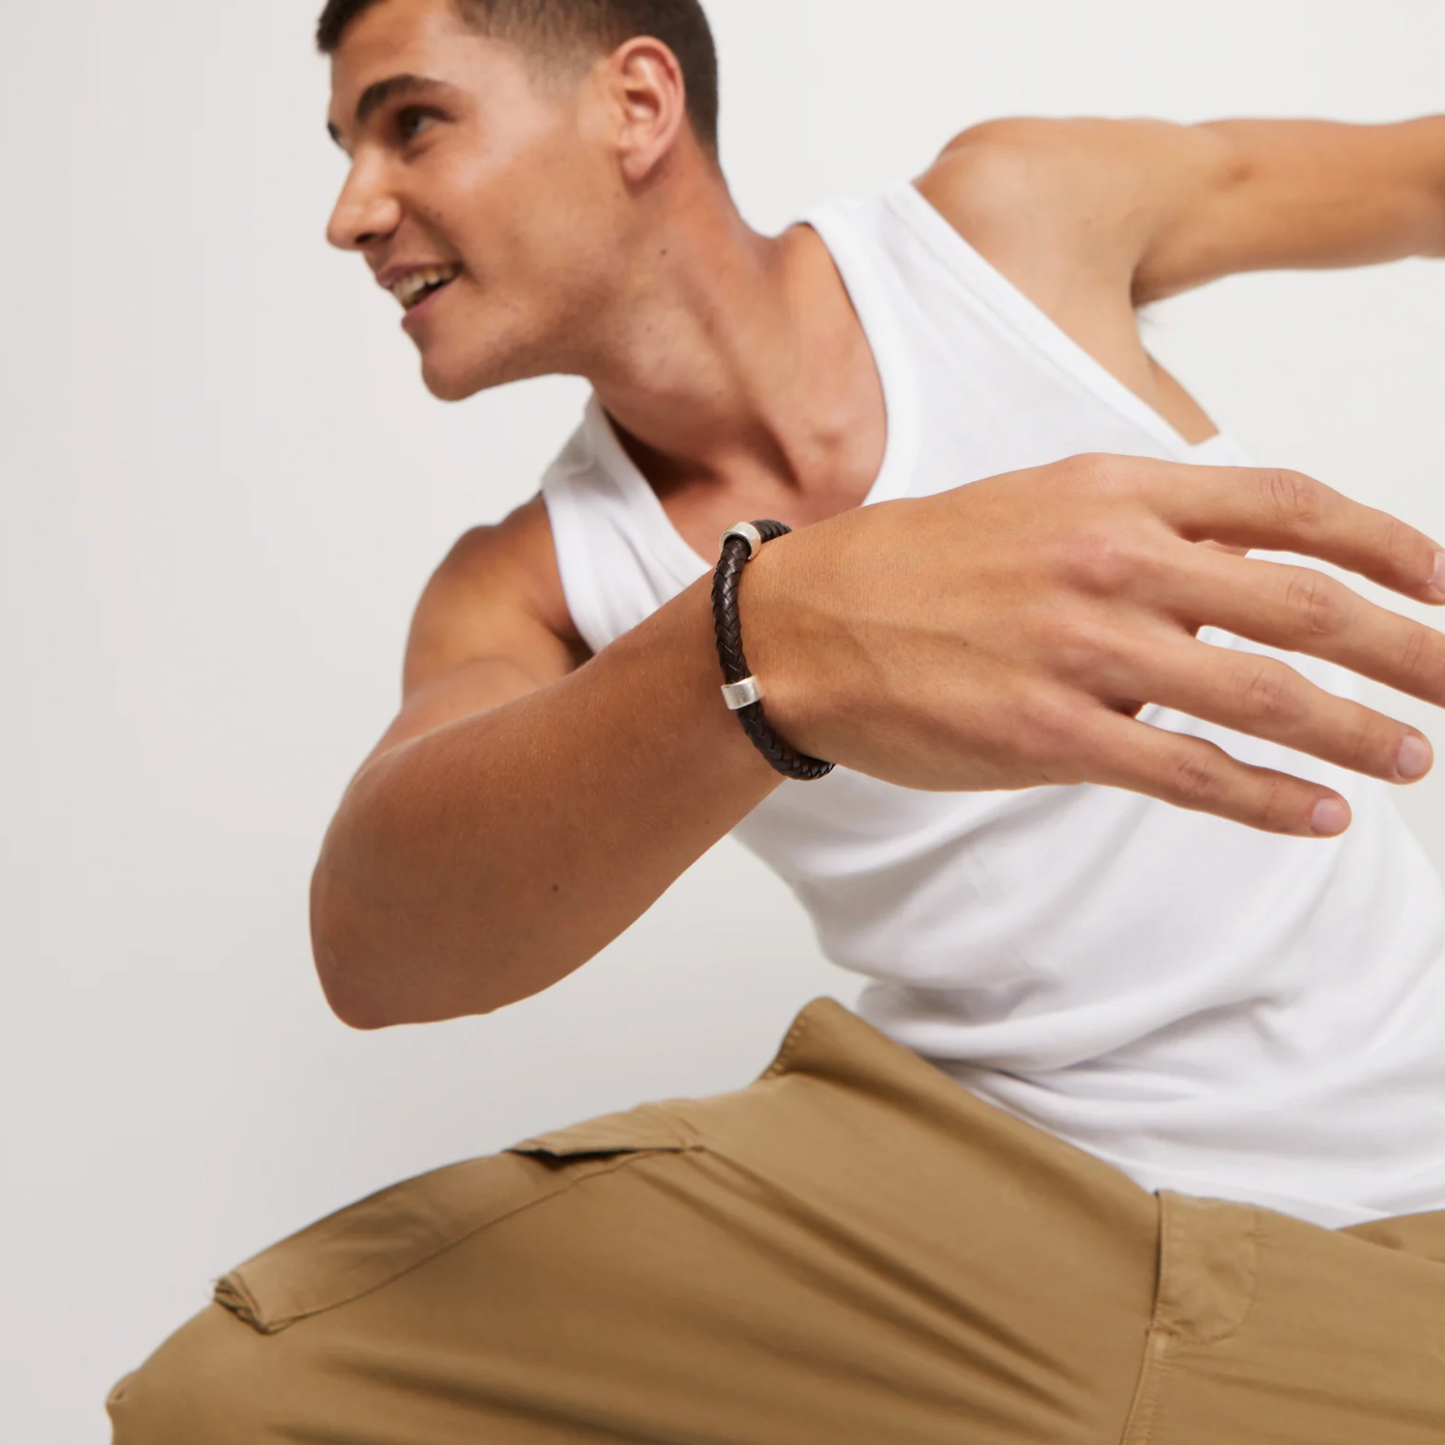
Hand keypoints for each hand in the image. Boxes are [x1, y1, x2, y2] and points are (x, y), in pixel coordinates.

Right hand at [744, 454, 1444, 835]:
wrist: (804, 622)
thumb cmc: (917, 565)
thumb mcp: (1036, 504)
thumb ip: (1143, 528)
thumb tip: (1241, 574)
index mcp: (1112, 492)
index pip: (1287, 506)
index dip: (1387, 545)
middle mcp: (1109, 561)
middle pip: (1300, 603)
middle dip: (1406, 645)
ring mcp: (1080, 649)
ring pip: (1257, 693)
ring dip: (1354, 730)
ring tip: (1413, 758)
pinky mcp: (1047, 734)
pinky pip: (1184, 771)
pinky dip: (1265, 798)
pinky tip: (1316, 816)